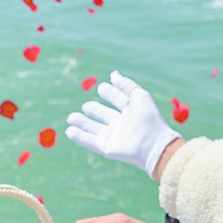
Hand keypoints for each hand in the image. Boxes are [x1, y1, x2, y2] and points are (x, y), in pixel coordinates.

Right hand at [65, 71, 180, 179]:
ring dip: (82, 123)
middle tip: (86, 105)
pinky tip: (69, 131)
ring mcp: (114, 136)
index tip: (101, 87)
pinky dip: (80, 137)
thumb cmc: (148, 118)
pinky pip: (91, 141)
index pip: (118, 100)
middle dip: (95, 110)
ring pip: (94, 129)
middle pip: (105, 115)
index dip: (110, 93)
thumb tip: (114, 74)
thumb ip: (126, 85)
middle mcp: (122, 123)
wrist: (152, 144)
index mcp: (132, 110)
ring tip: (71, 117)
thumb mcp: (139, 96)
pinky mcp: (108, 147)